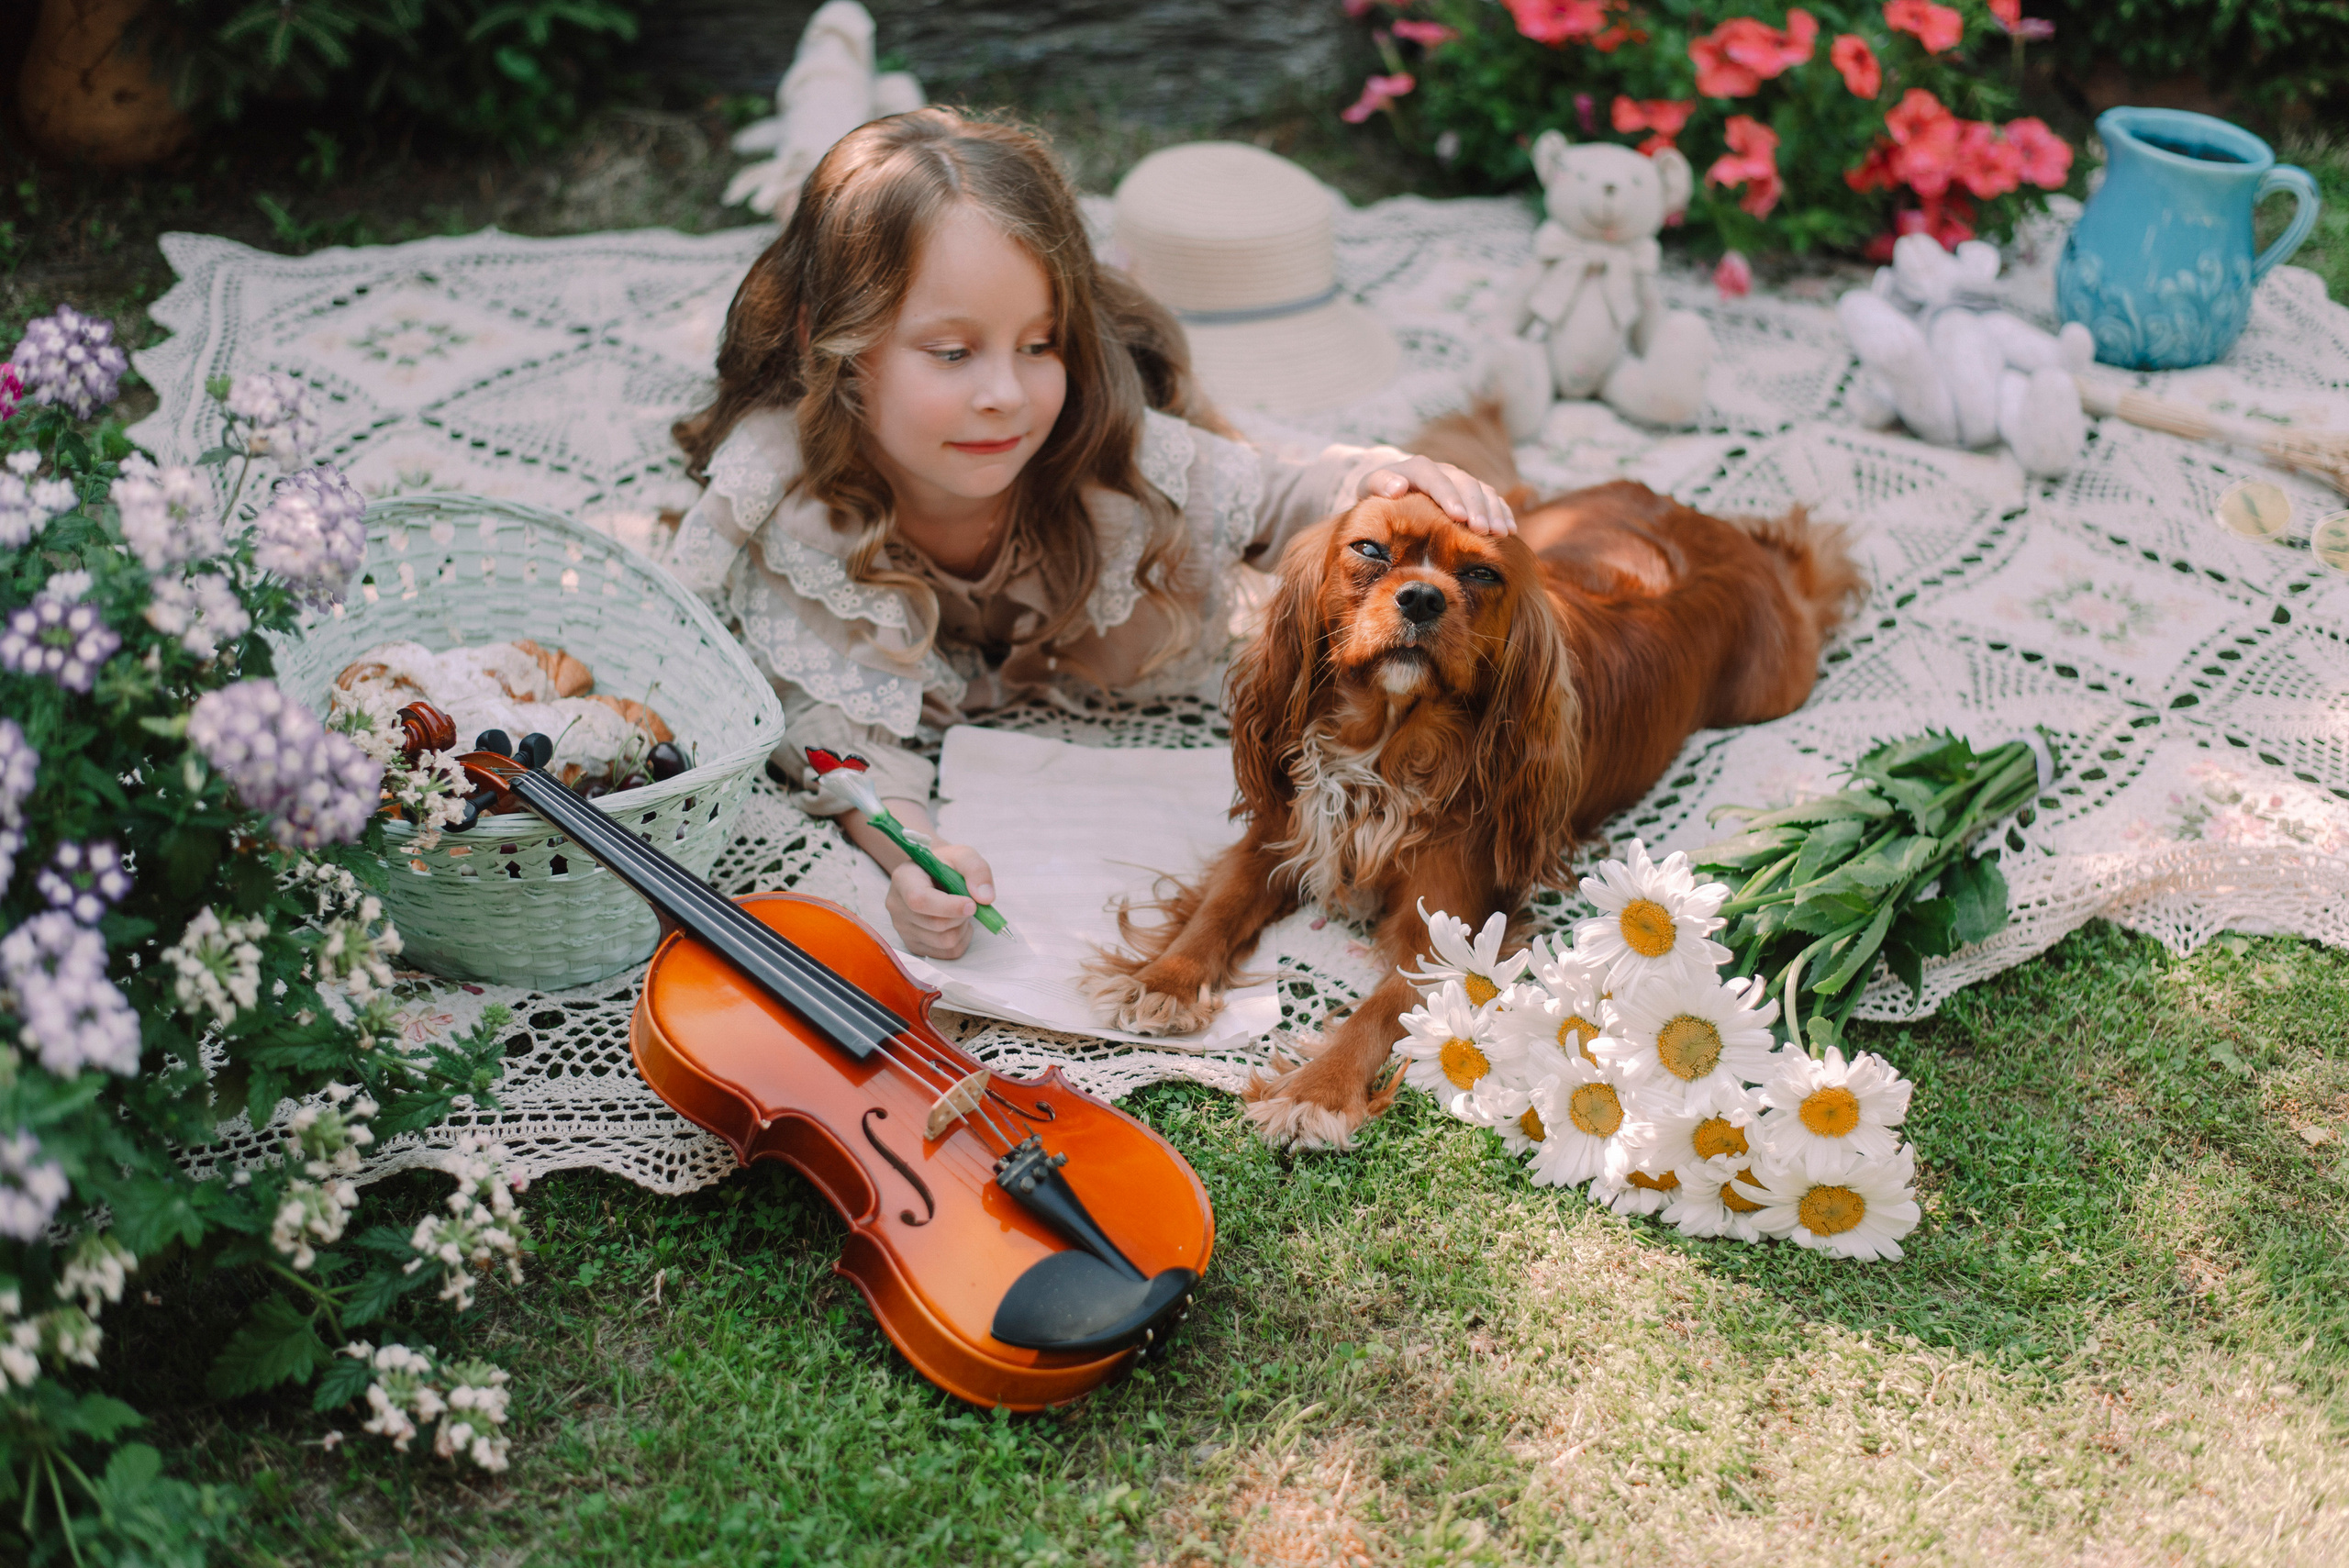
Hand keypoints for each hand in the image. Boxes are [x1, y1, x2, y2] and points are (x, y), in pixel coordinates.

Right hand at [884, 843, 996, 960]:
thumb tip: (985, 898)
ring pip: (945, 942)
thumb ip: (976, 870)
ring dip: (963, 927)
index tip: (971, 904)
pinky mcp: (914, 946)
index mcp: (903, 879)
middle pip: (936, 924)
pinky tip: (956, 923)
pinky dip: (961, 940)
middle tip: (969, 902)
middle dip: (962, 915)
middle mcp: (897, 906)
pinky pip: (948, 953)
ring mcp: (903, 929)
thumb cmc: (944, 865)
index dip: (948, 907)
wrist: (930, 876)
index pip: (919, 900)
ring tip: (960, 911)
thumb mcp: (962, 855)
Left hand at [1359, 456, 1516, 536]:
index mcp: (1418, 468)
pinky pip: (1493, 499)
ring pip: (1483, 491)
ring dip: (1494, 511)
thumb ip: (1378, 484)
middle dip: (1476, 507)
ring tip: (1501, 533)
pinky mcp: (1472, 493)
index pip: (1435, 478)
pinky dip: (1503, 513)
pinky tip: (1510, 530)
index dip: (1448, 496)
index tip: (1458, 516)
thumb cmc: (1378, 494)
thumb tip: (1397, 487)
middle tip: (1483, 530)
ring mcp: (1461, 481)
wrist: (1392, 489)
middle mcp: (1444, 471)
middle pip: (1465, 484)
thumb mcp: (1368, 487)